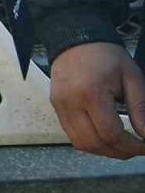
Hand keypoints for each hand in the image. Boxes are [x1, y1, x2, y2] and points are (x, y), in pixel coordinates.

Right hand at [48, 41, 144, 159]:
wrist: (75, 40)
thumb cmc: (104, 55)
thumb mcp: (131, 77)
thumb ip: (140, 107)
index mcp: (91, 93)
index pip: (111, 133)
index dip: (131, 146)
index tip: (144, 147)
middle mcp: (71, 102)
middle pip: (94, 143)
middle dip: (118, 152)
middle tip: (135, 149)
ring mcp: (60, 105)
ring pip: (80, 143)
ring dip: (103, 150)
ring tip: (120, 146)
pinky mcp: (56, 107)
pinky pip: (71, 134)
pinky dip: (90, 142)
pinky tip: (103, 136)